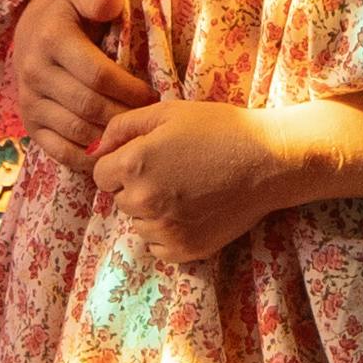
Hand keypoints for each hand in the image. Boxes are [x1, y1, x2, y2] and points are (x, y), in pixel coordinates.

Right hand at [1, 0, 143, 164]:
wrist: (29, 36)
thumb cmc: (69, 19)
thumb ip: (98, 0)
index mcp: (52, 40)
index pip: (98, 74)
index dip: (129, 88)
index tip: (152, 94)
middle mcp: (35, 73)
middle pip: (89, 106)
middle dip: (124, 115)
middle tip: (148, 119)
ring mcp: (31, 102)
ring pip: (76, 131)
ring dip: (110, 138)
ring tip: (134, 135)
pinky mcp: (30, 126)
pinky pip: (59, 151)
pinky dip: (87, 158)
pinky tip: (110, 152)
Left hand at [94, 88, 362, 268]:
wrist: (268, 161)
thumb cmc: (218, 128)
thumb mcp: (167, 112)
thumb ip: (122, 126)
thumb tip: (94, 147)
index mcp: (133, 165)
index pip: (100, 174)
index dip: (120, 162)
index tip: (146, 156)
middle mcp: (142, 202)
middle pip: (119, 199)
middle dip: (136, 186)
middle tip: (170, 171)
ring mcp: (164, 230)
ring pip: (138, 224)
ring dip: (151, 211)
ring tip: (184, 190)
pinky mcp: (185, 251)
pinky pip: (158, 245)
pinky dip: (168, 232)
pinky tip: (191, 211)